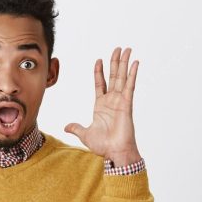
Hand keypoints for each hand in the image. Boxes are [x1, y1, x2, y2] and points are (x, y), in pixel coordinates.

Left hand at [64, 47, 141, 165]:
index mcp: (101, 105)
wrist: (114, 153)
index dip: (99, 72)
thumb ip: (76, 128)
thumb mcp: (85, 134)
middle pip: (114, 76)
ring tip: (127, 49)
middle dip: (115, 62)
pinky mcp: (127, 104)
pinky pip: (130, 86)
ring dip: (124, 63)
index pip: (100, 83)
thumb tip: (66, 127)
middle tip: (118, 48)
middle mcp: (112, 100)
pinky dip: (132, 74)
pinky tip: (135, 63)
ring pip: (122, 77)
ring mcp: (120, 101)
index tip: (99, 60)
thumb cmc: (103, 146)